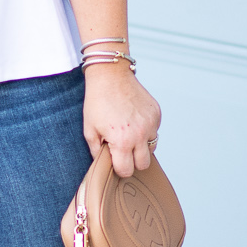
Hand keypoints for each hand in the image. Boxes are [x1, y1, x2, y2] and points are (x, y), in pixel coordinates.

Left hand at [83, 62, 161, 176]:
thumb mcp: (89, 130)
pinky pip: (155, 131)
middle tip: (123, 150)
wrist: (110, 75)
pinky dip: (146, 130)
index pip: (127, 170)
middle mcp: (140, 135)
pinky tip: (133, 119)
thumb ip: (97, 152)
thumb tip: (105, 164)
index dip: (119, 168)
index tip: (115, 160)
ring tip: (128, 132)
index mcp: (122, 142)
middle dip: (133, 161)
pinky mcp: (156, 114)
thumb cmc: (97, 102)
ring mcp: (151, 124)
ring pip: (152, 148)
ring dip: (142, 146)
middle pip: (144, 164)